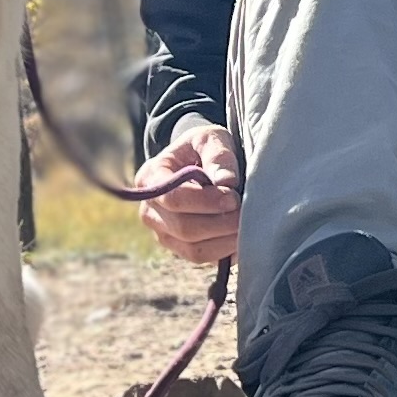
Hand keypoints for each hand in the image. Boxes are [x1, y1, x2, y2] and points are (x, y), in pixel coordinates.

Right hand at [137, 121, 242, 263]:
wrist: (200, 162)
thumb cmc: (204, 148)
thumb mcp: (211, 138)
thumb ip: (218, 155)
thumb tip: (226, 182)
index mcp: (150, 177)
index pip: (173, 198)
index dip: (205, 202)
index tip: (233, 197)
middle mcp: (149, 210)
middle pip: (183, 227)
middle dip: (220, 223)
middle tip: (245, 212)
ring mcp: (162, 233)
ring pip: (193, 248)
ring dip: (225, 240)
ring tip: (246, 225)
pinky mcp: (179, 248)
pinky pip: (202, 258)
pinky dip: (224, 251)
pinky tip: (241, 236)